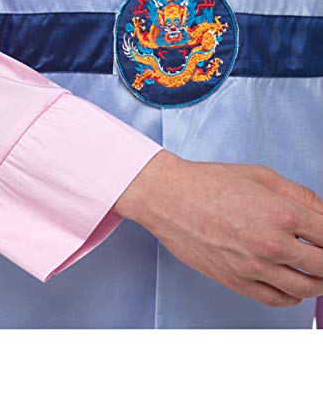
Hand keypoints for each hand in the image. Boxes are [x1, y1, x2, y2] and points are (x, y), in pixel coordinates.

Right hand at [113, 151, 322, 306]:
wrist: (168, 197)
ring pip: (305, 288)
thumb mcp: (260, 176)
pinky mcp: (234, 280)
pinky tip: (291, 285)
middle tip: (322, 253)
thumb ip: (300, 195)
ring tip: (314, 271)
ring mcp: (252, 266)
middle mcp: (271, 244)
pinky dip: (292, 297)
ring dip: (317, 282)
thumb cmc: (207, 183)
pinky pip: (276, 299)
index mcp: (282, 213)